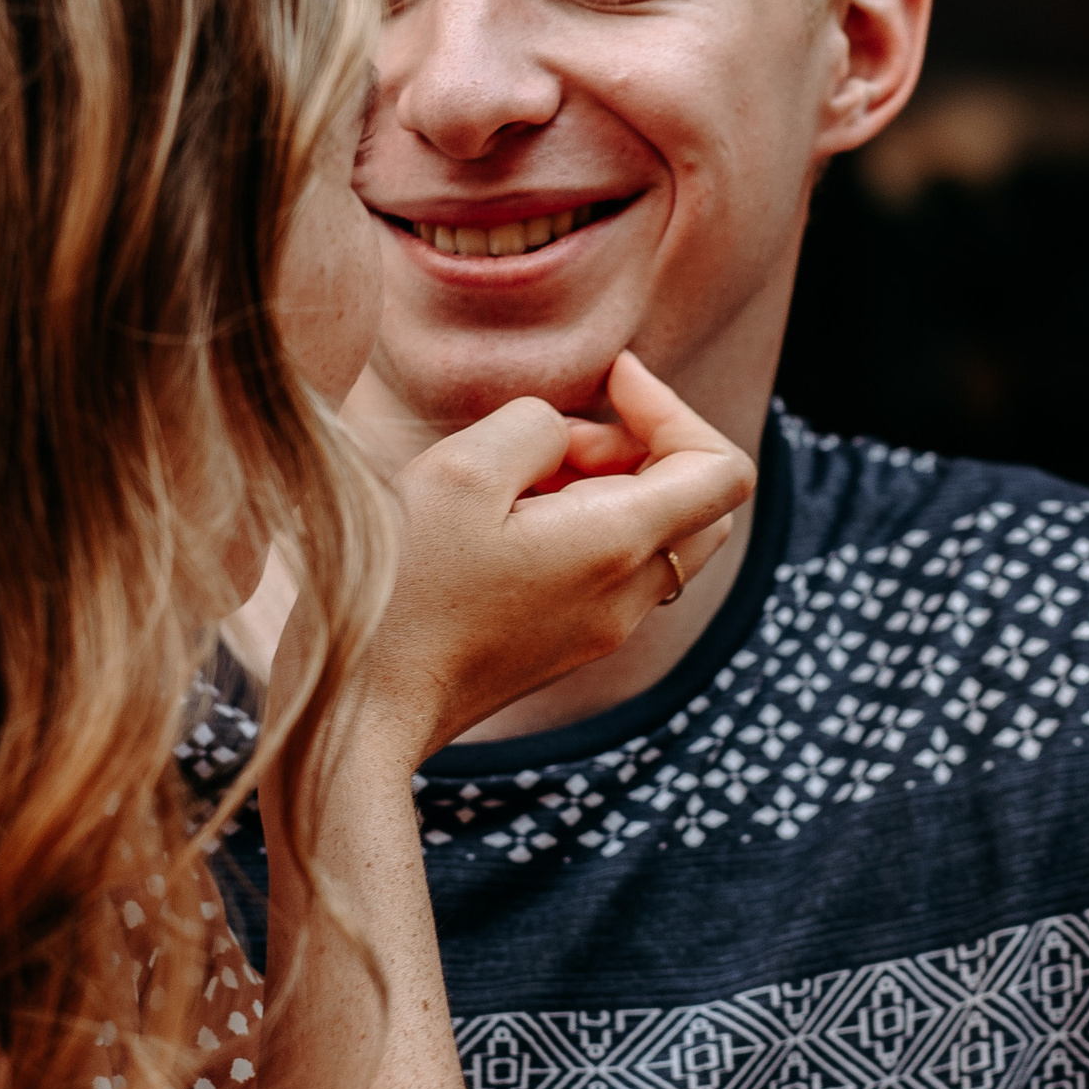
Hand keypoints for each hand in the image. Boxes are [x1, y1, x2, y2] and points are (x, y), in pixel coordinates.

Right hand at [348, 352, 752, 762]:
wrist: (363, 708)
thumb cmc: (404, 589)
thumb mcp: (461, 469)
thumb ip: (535, 425)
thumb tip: (561, 435)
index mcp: (620, 545)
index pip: (725, 471)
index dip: (675, 409)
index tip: (611, 380)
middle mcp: (629, 594)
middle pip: (701, 504)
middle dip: (645, 447)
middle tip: (562, 438)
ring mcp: (603, 628)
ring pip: (656, 535)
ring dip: (608, 485)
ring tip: (519, 475)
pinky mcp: (568, 644)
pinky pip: (613, 569)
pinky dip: (584, 525)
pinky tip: (505, 520)